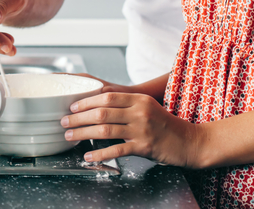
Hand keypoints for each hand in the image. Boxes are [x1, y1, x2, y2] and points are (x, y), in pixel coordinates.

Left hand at [61, 91, 204, 167]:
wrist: (189, 141)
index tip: (72, 106)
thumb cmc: (166, 125)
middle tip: (64, 121)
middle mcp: (139, 112)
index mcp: (139, 99)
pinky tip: (88, 156)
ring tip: (70, 136)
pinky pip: (116, 150)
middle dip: (79, 117)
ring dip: (83, 133)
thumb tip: (98, 108)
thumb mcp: (147, 108)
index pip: (107, 96)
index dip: (87, 101)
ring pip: (105, 130)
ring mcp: (142, 129)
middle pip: (102, 112)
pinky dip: (99, 154)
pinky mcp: (144, 147)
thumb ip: (127, 106)